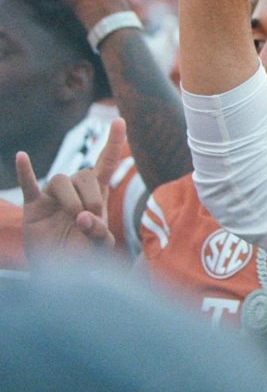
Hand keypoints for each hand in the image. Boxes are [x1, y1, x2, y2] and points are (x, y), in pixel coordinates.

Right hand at [18, 118, 123, 259]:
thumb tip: (82, 217)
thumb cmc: (83, 254)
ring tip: (73, 218)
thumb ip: (99, 232)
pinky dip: (25, 171)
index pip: (106, 162)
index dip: (113, 142)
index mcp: (97, 193)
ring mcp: (53, 196)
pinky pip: (28, 184)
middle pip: (85, 174)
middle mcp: (75, 190)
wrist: (57, 270)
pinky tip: (21, 156)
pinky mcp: (34, 206)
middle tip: (89, 218)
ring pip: (61, 180)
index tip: (120, 121)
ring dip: (70, 199)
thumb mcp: (100, 246)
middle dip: (91, 196)